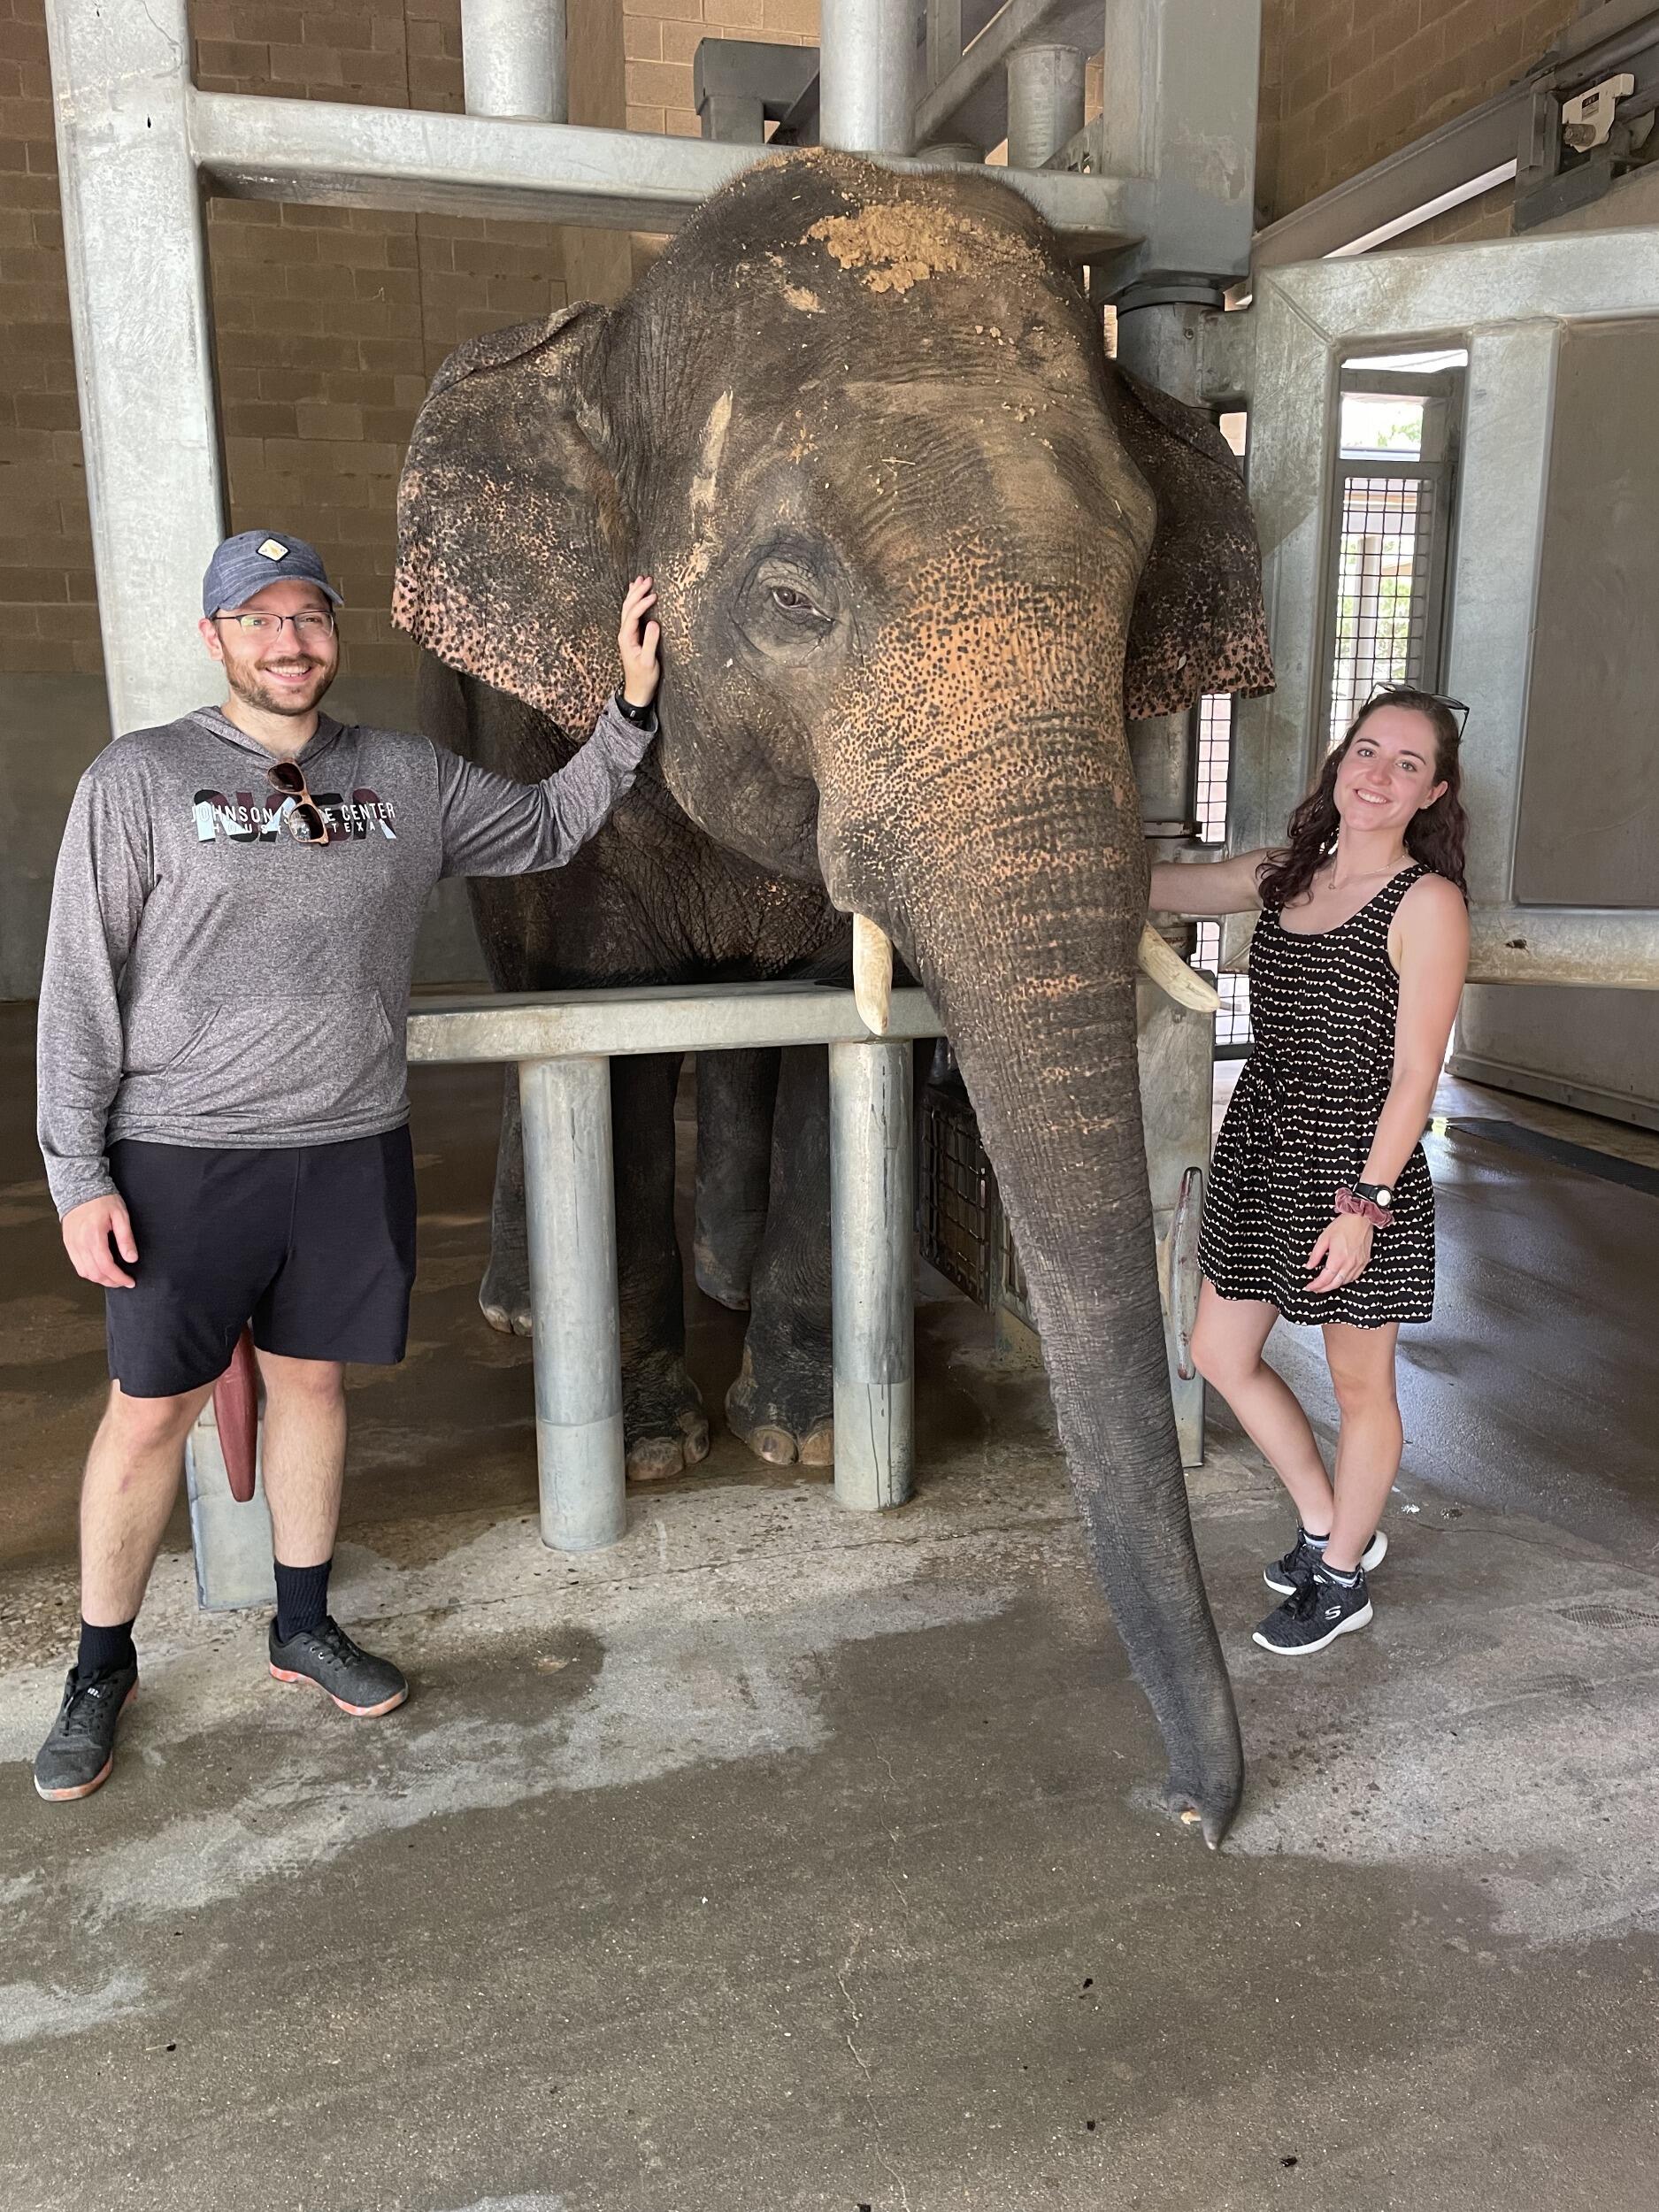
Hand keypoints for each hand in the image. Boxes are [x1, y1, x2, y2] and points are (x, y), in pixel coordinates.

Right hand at [63, 1194, 137, 1289]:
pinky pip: (77, 1265)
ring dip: (99, 1279)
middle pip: (95, 1273)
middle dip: (111, 1282)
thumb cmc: (102, 1199)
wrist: (80, 1187)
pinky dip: (89, 1272)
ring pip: (84, 1272)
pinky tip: (99, 1270)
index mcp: (94, 1236)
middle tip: (123, 1281)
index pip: (106, 1267)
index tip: (130, 1281)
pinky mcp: (68, 1243)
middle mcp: (80, 1243)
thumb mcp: (121, 1215)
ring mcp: (71, 1244)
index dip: (119, 1278)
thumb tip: (131, 1258)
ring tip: (113, 1277)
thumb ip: (126, 1238)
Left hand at [619, 575, 659, 708]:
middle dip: (637, 592)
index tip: (655, 595)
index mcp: (627, 638)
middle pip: (628, 607)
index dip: (643, 603)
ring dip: (634, 594)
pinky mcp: (632, 636)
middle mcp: (624, 634)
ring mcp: (627, 634)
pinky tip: (635, 593)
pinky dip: (634, 602)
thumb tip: (654, 623)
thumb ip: (651, 642)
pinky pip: (632, 614)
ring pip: (628, 609)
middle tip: (648, 579)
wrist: (637, 690)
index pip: (633, 615)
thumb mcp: (649, 662)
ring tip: (641, 579)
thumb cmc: (644, 678)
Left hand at [1305, 1213, 1372, 1294]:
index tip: (1309, 1286)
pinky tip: (1338, 1279)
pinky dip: (1344, 1281)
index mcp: (1338, 1258)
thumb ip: (1315, 1254)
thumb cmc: (1344, 1225)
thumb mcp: (1324, 1238)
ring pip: (1344, 1282)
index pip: (1325, 1278)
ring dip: (1334, 1286)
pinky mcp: (1364, 1262)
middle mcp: (1349, 1263)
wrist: (1361, 1218)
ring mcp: (1358, 1264)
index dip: (1316, 1285)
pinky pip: (1354, 1277)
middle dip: (1323, 1289)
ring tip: (1324, 1285)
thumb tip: (1309, 1266)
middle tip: (1315, 1289)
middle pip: (1335, 1284)